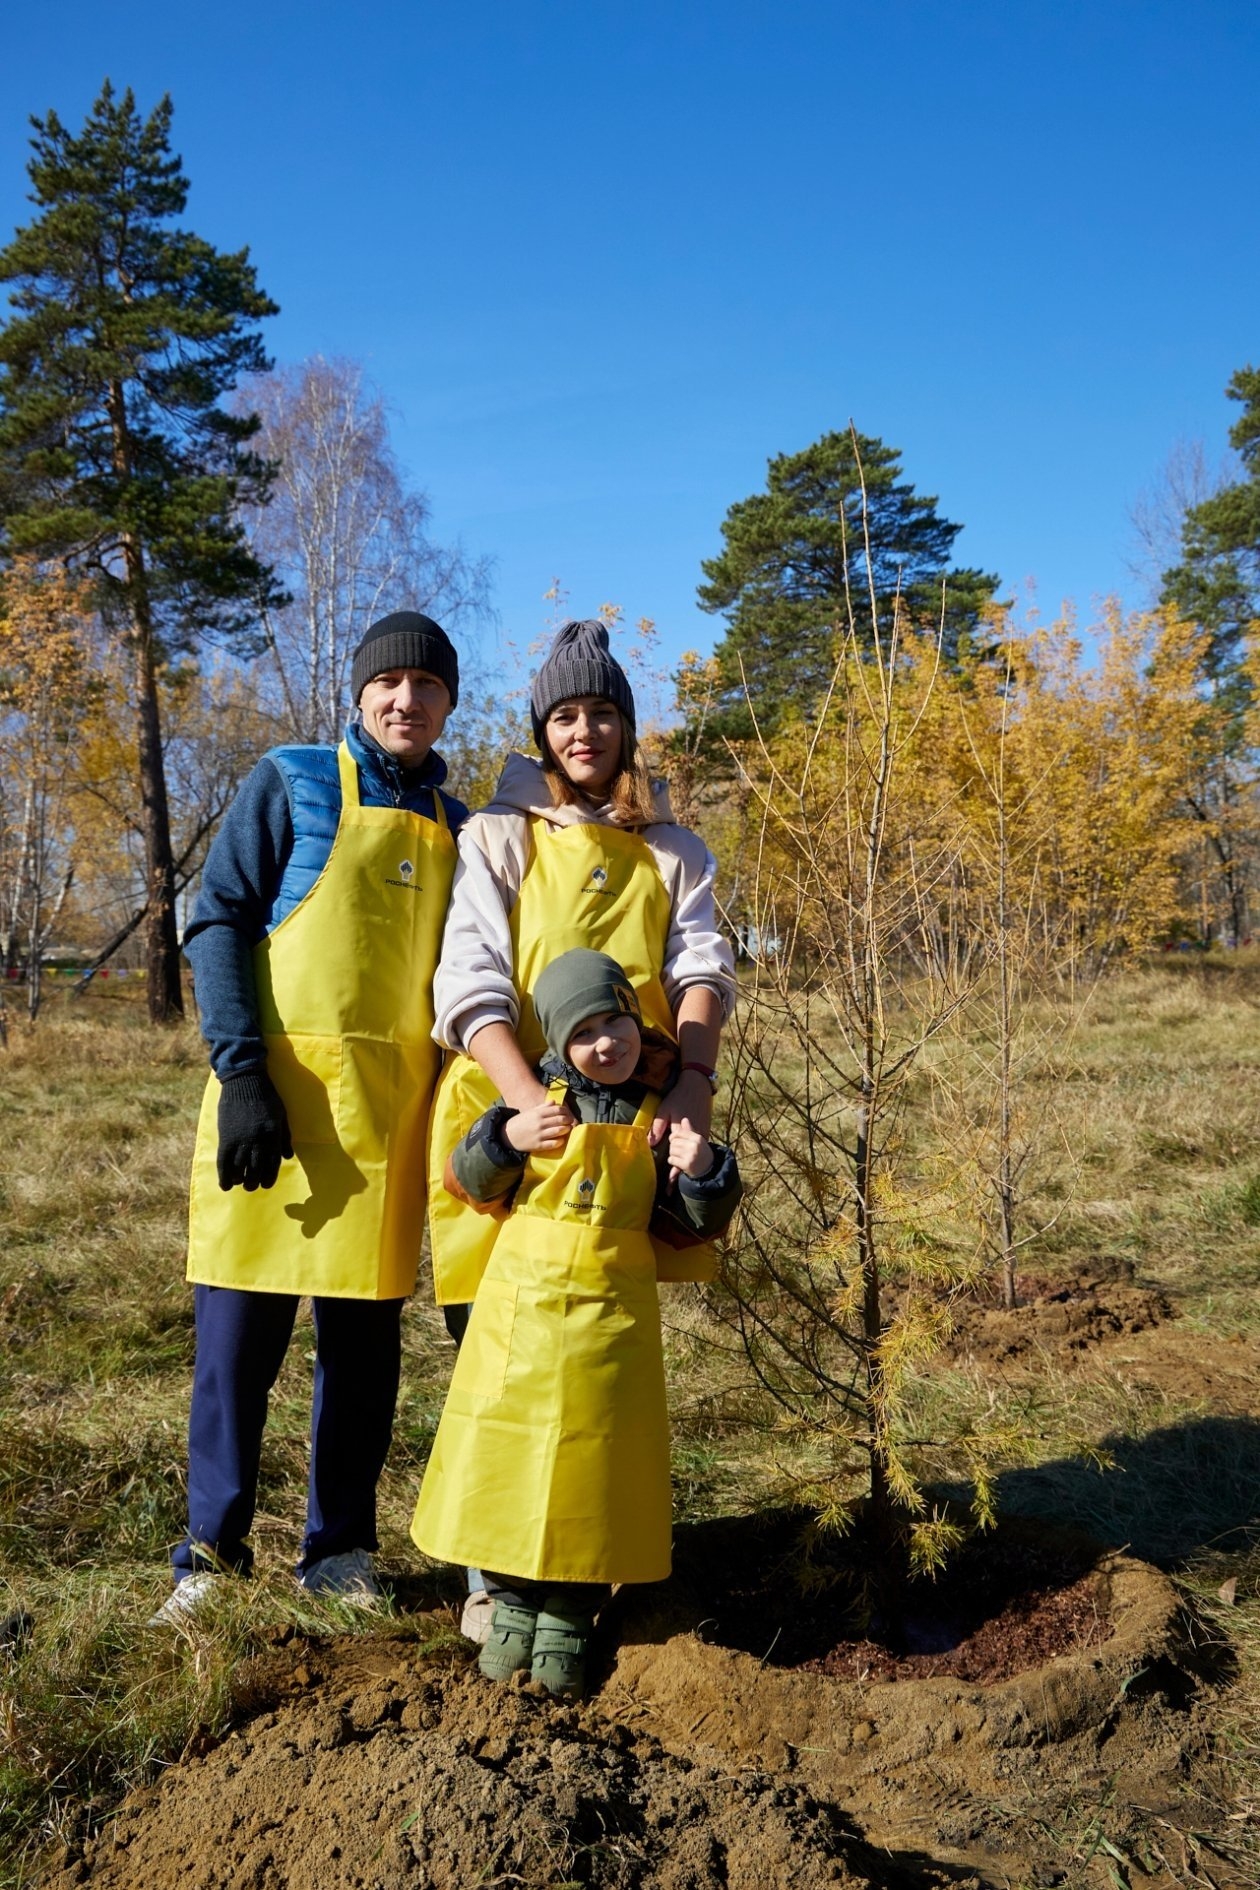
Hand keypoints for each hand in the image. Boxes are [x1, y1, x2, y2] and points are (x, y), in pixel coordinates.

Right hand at [216, 1069, 292, 1190]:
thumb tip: (288, 1157)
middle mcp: (258, 1140)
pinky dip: (224, 1176)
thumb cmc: (266, 1096)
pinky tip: (226, 1185)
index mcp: (273, 1135)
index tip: (266, 1184)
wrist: (245, 1080)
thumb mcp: (281, 1115)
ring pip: (240, 1169)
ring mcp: (240, 1139)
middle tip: (251, 1185)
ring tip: (240, 1182)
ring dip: (240, 1180)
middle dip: (254, 1182)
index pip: (273, 1164)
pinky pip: (224, 1162)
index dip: (269, 1177)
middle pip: (256, 1170)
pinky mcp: (226, 1137)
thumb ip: (284, 1137)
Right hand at [504, 1098, 573, 1153]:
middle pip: (560, 1120)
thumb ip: (542, 1107)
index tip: (568, 1113)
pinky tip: (561, 1140)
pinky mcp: (538, 1145)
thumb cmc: (519, 1122)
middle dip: (568, 1120)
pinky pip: (553, 1143)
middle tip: (570, 1121)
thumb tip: (554, 1102)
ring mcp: (539, 1135)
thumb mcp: (530, 1112)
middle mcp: (540, 1123)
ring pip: (558, 1131)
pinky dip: (560, 1141)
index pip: (557, 1110)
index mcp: (538, 1113)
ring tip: (567, 1129)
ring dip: (566, 1130)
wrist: (506, 1136)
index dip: (565, 1111)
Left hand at [649, 1067, 713, 1149]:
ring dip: (685, 1144)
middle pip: (681, 1148)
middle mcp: (691, 1133)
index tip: (666, 1139)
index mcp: (679, 1129)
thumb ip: (657, 1127)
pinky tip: (689, 1133)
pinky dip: (693, 1141)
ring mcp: (701, 1132)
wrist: (697, 1087)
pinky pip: (697, 1142)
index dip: (668, 1145)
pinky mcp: (706, 1130)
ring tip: (681, 1134)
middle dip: (676, 1144)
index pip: (672, 1146)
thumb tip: (650, 1143)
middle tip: (673, 1133)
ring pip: (691, 1146)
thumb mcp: (664, 1110)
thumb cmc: (678, 1098)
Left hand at [667, 1118, 713, 1180]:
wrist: (709, 1169)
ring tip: (679, 1156)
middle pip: (673, 1142)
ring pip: (671, 1151)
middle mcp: (694, 1145)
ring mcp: (691, 1155)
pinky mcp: (687, 1164)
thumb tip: (684, 1119)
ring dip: (672, 1154)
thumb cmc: (701, 1152)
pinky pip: (671, 1160)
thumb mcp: (698, 1140)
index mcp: (697, 1137)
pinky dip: (672, 1161)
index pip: (678, 1133)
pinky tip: (678, 1162)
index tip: (674, 1141)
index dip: (673, 1136)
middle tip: (678, 1151)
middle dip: (673, 1147)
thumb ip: (689, 1130)